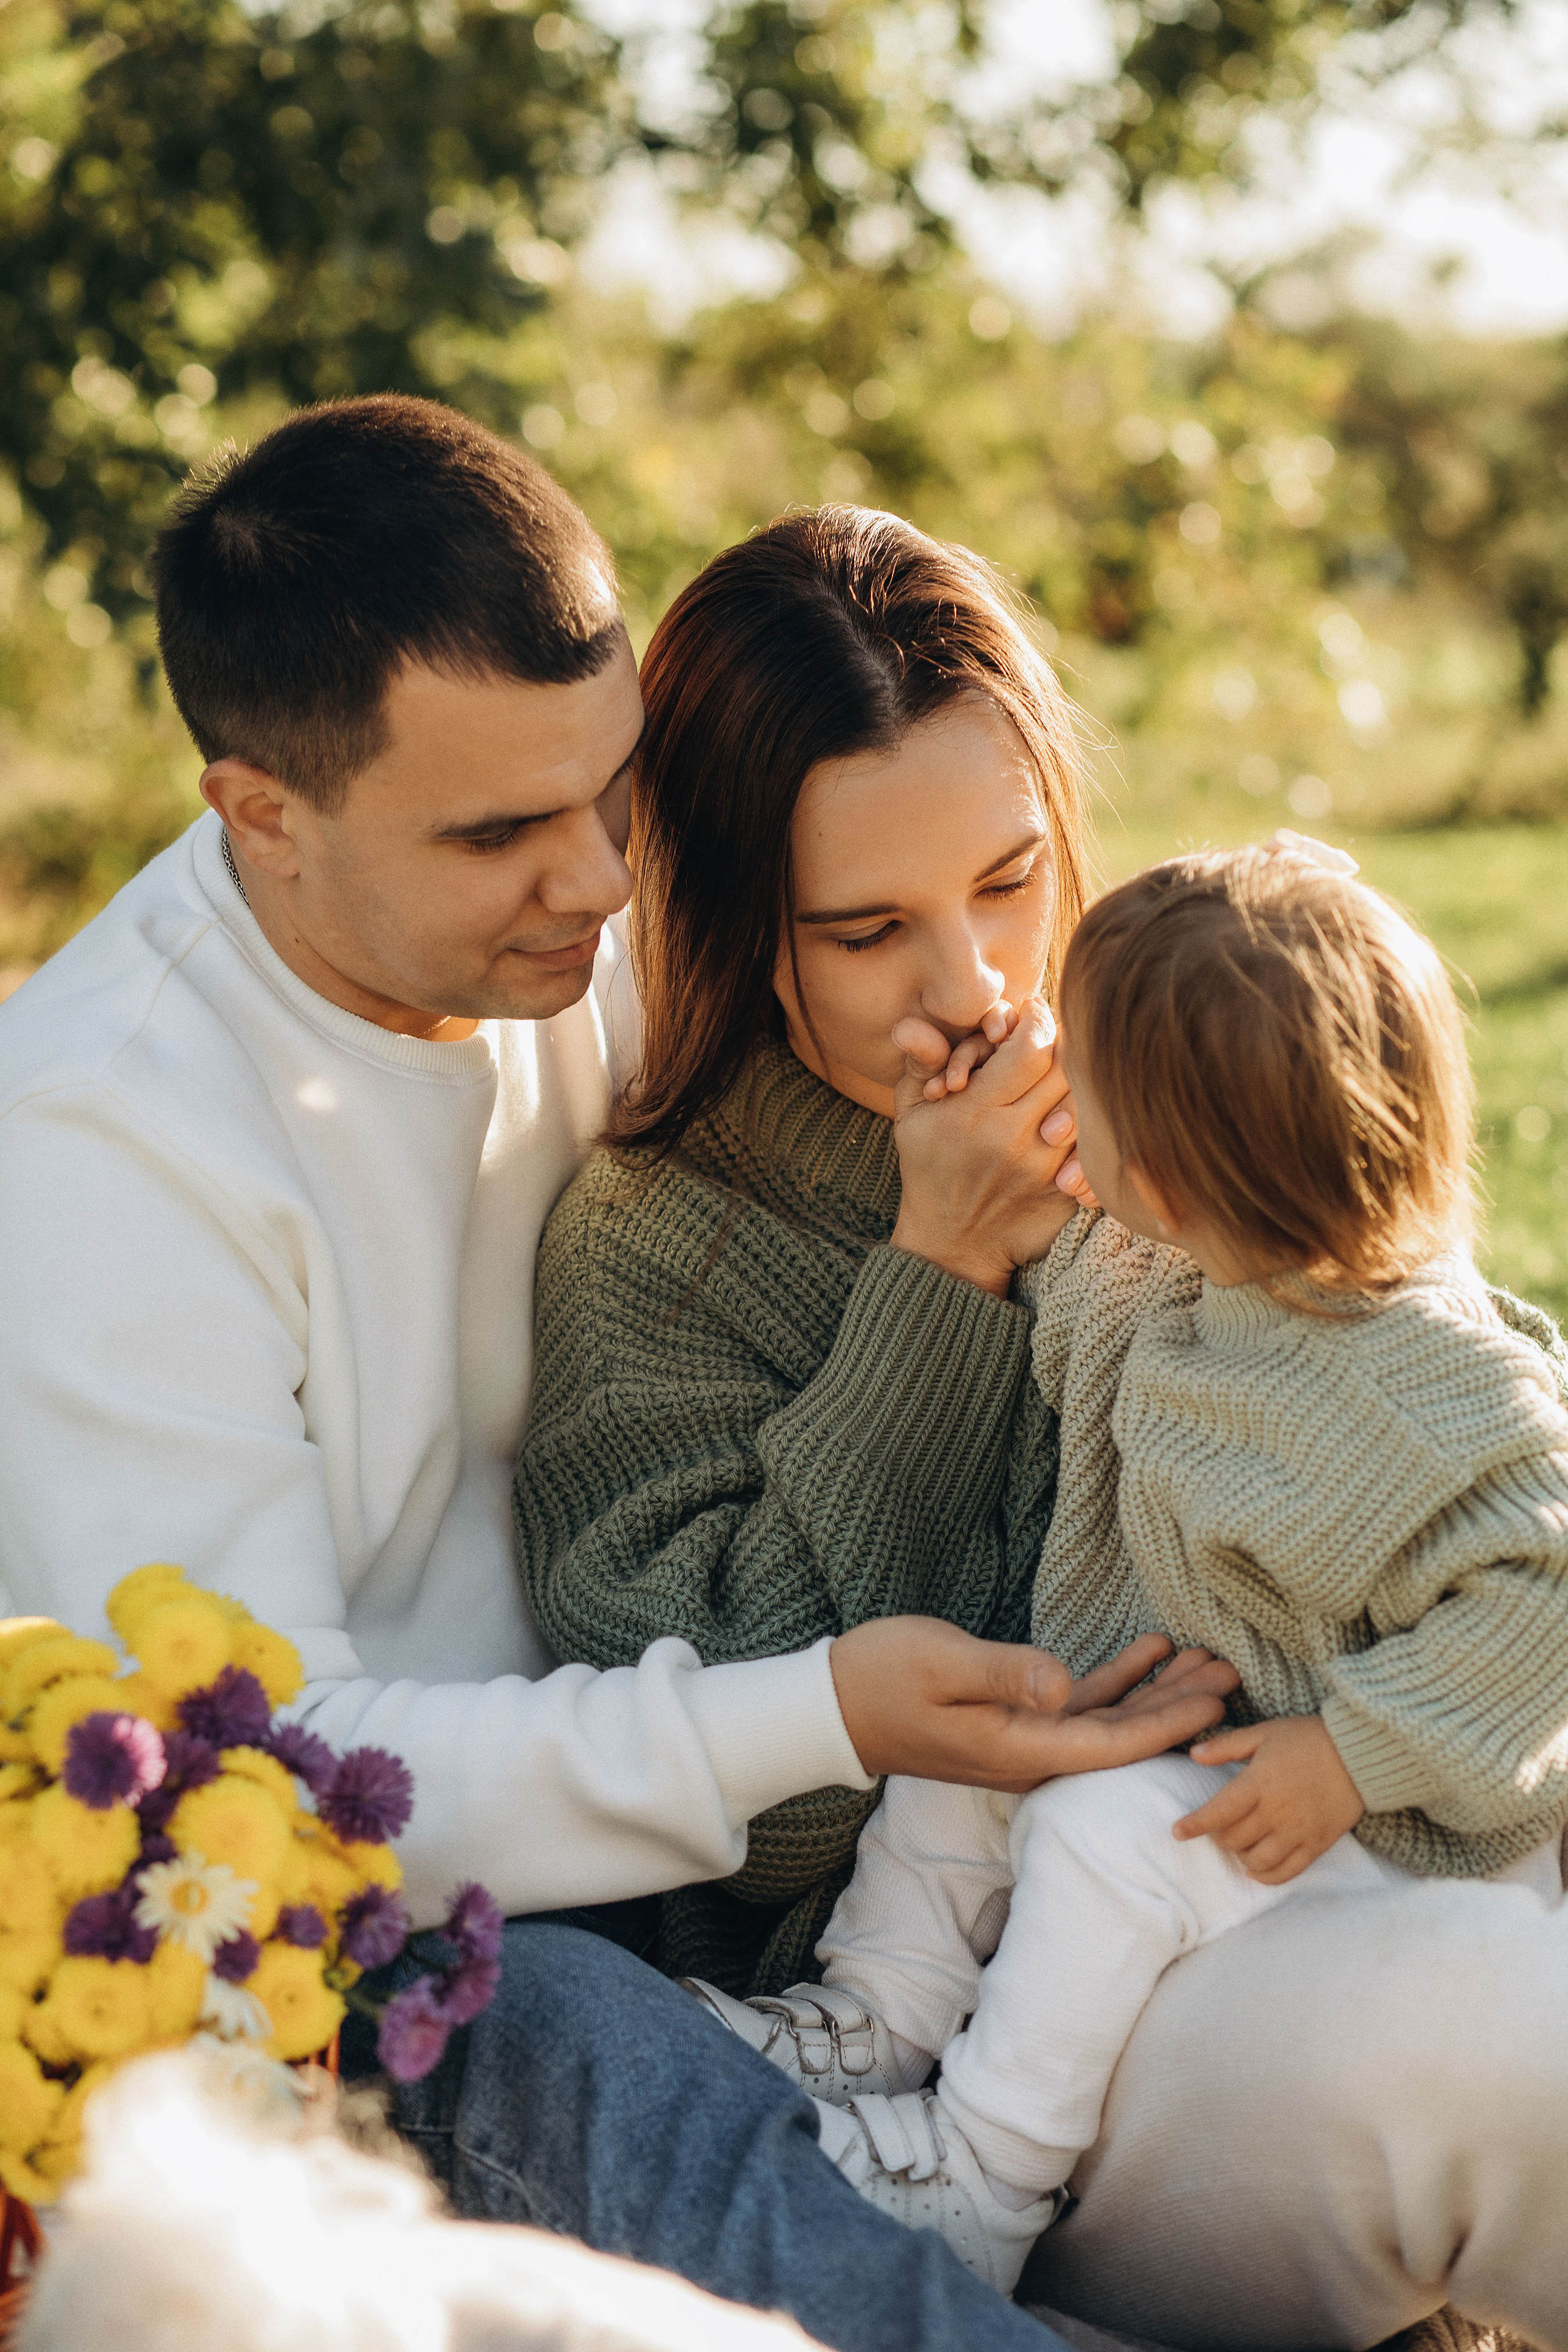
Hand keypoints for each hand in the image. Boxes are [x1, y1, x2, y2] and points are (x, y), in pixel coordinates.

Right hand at [830, 1619, 1238, 1794]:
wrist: (833, 1705)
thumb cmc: (882, 1677)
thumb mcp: (940, 1664)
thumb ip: (1005, 1674)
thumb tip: (1061, 1685)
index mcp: (1019, 1749)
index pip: (1111, 1745)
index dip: (1168, 1725)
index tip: (1216, 1704)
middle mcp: (1030, 1754)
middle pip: (1122, 1738)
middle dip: (1180, 1708)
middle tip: (1231, 1671)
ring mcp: (1023, 1739)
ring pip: (1108, 1722)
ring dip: (1157, 1693)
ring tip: (1205, 1659)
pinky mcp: (1014, 1720)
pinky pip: (1080, 1706)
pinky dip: (1118, 1681)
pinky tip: (1151, 1652)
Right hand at [887, 998, 1092, 1297]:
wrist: (952, 1245)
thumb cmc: (929, 1169)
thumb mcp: (910, 1117)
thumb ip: (919, 1064)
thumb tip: (911, 1025)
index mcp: (971, 1113)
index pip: (1028, 1050)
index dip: (1036, 1021)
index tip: (1032, 1013)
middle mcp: (1011, 1138)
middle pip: (1065, 1069)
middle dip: (1060, 1045)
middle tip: (1049, 1040)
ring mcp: (1043, 1167)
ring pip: (1085, 1103)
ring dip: (1076, 1083)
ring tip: (1059, 1078)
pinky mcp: (1065, 1192)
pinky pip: (1095, 1145)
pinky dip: (1092, 1126)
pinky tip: (1072, 1119)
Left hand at [1174, 1714, 1365, 1883]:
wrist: (1360, 1753)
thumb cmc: (1308, 1738)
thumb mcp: (1264, 1733)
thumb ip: (1227, 1745)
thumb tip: (1194, 1754)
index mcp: (1259, 1782)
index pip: (1218, 1812)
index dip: (1194, 1824)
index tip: (1177, 1831)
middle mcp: (1276, 1812)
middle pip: (1234, 1839)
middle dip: (1219, 1836)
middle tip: (1220, 1825)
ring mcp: (1298, 1832)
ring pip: (1256, 1861)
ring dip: (1241, 1856)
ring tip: (1240, 1842)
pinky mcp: (1317, 1845)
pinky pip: (1286, 1873)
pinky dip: (1266, 1875)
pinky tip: (1257, 1866)